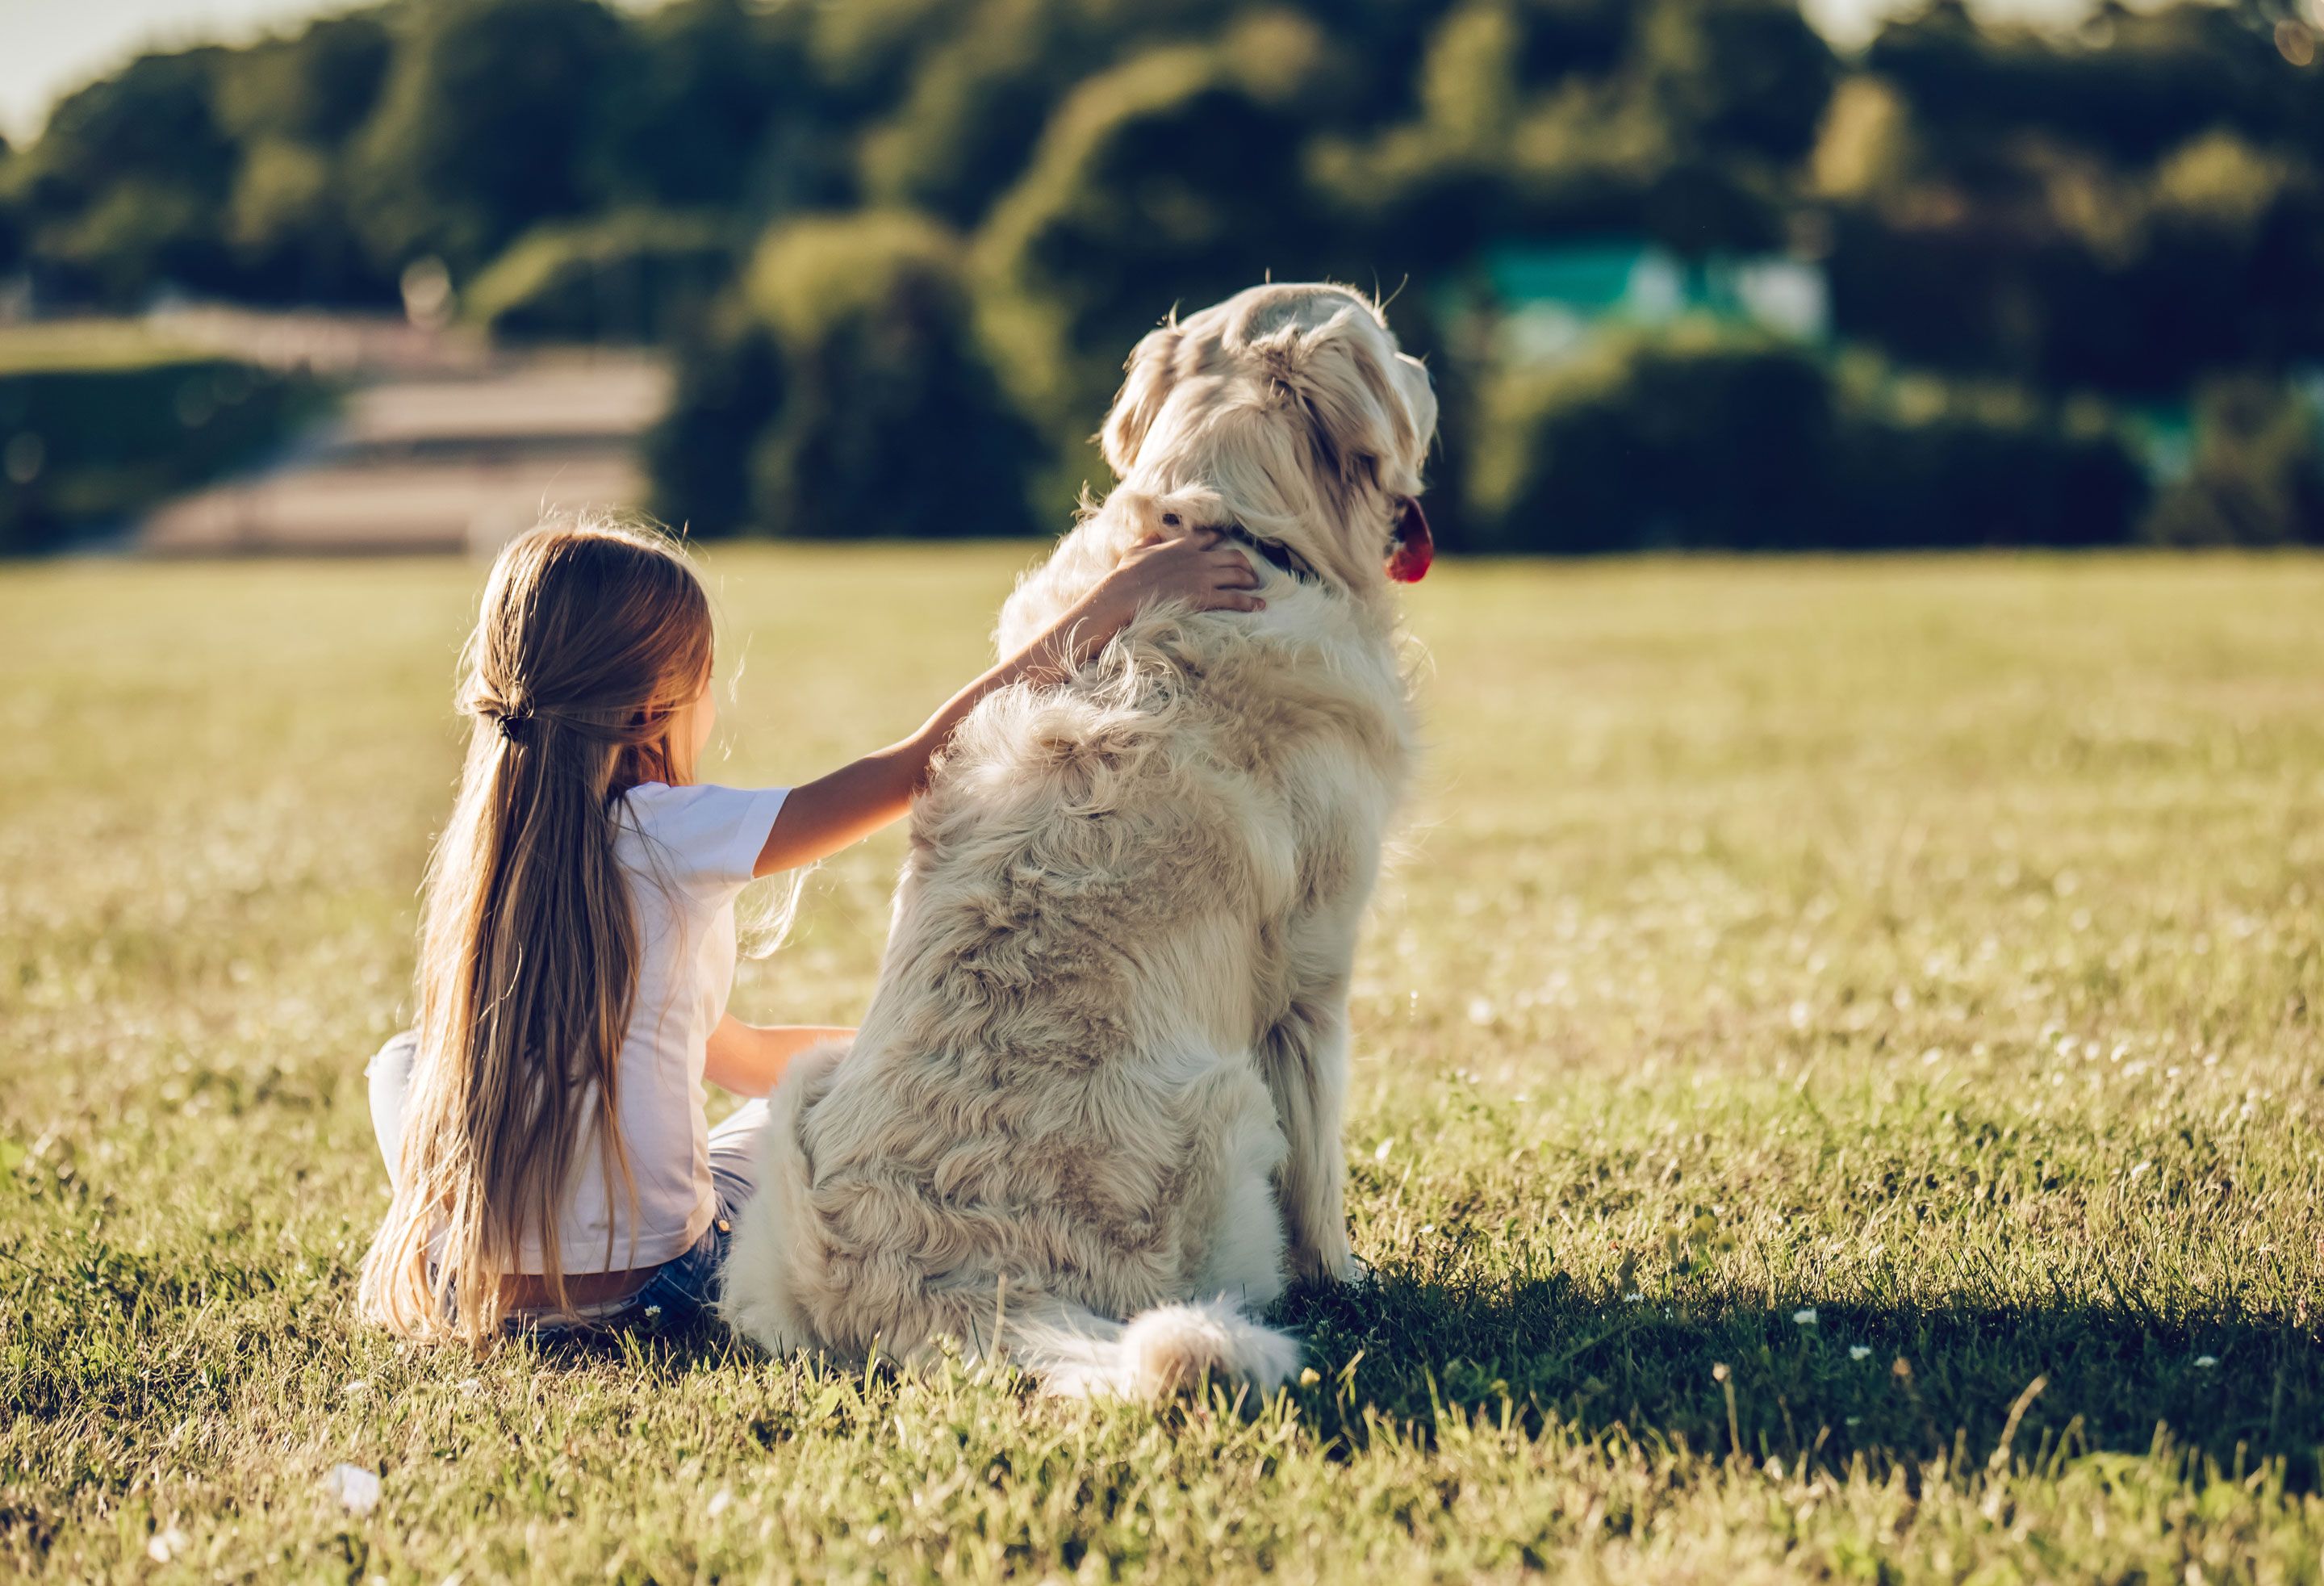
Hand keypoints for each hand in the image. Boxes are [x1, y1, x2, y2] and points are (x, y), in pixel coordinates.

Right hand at [1078, 526, 1262, 649]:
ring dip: (1250, 580)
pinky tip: (1260, 605)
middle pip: (1233, 556)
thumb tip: (1152, 535)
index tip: (1226, 544)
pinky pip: (1236, 598)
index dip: (1221, 540)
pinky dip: (1251, 602)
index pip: (1210, 537)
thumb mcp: (1137, 550)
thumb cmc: (1128, 574)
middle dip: (1244, 563)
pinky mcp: (1207, 596)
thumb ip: (1149, 541)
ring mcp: (1205, 577)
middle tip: (1249, 571)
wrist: (1128, 593)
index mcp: (1183, 544)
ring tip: (1256, 585)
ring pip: (1239, 574)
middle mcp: (1199, 557)